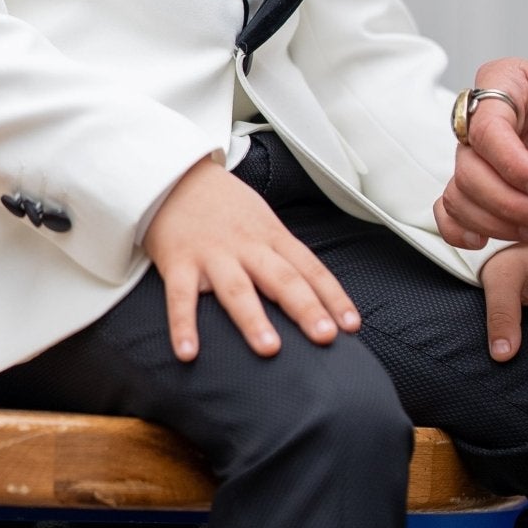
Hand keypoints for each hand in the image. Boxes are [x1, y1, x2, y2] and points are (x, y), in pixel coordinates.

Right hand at [144, 157, 361, 361]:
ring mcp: (212, 253)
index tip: (352, 325)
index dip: (333, 296)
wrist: (175, 173)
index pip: (309, 267)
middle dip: (305, 308)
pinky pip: (181, 297)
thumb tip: (313, 293)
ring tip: (270, 348)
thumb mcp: (261, 220)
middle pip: (281, 278)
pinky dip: (184, 325)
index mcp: (271, 236)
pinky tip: (188, 353)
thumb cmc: (223, 205)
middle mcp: (246, 245)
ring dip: (253, 319)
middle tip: (325, 337)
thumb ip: (282, 255)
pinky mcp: (178, 261)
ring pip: (237, 289)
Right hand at [434, 59, 527, 248]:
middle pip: (469, 165)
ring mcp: (496, 157)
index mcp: (510, 82)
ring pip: (462, 192)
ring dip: (499, 221)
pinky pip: (458, 208)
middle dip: (507, 200)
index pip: (484, 126)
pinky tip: (487, 239)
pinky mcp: (503, 189)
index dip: (510, 164)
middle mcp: (494, 119)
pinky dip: (464, 228)